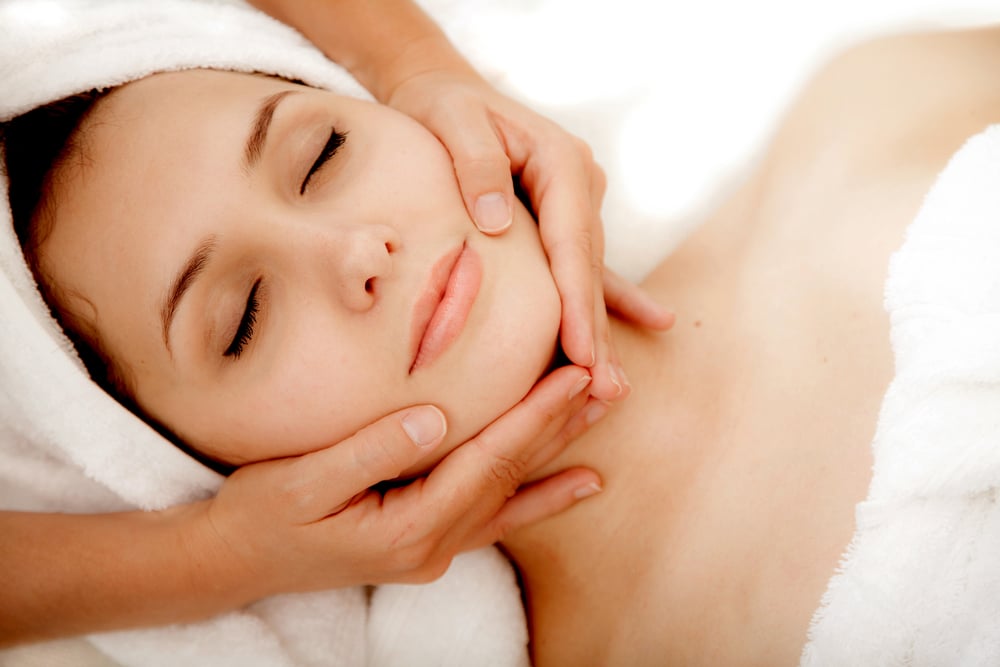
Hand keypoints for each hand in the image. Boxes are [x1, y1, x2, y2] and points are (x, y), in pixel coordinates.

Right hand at [191, 365, 604, 597]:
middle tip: (611, 383)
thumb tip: (436, 417)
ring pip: (513, 492)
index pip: (488, 462)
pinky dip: (542, 496)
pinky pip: (498, 514)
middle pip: (512, 475)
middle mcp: (433, 544)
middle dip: (561, 426)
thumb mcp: (303, 483)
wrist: (234, 563)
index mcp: (407, 529)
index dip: (535, 416)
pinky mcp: (428, 539)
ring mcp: (435, 547)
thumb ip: (372, 450)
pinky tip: (581, 482)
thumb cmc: (260, 516)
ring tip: (603, 416)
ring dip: (560, 452)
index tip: (577, 374)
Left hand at [386, 69, 673, 399]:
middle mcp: (578, 185)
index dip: (576, 303)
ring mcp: (576, 203)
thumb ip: (476, 166)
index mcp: (560, 163)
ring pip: (589, 276)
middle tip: (607, 391)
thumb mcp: (452, 122)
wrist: (444, 90)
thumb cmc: (443, 108)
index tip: (582, 354)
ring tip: (614, 387)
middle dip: (595, 333)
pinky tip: (657, 321)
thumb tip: (497, 223)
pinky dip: (612, 299)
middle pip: (587, 270)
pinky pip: (588, 266)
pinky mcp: (563, 218)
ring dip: (599, 331)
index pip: (570, 246)